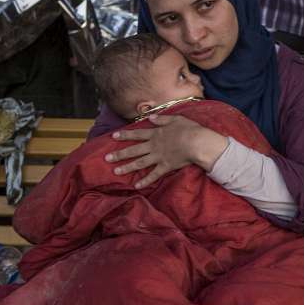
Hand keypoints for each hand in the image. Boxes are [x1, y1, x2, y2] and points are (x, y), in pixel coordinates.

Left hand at [105, 115, 227, 188]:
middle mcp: (154, 146)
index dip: (125, 135)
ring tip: (116, 172)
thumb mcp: (175, 119)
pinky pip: (153, 175)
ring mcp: (158, 157)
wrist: (197, 142)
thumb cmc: (189, 129)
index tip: (113, 136)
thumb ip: (162, 119)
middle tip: (107, 158)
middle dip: (119, 154)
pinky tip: (137, 186)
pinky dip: (145, 181)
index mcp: (156, 133)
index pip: (137, 134)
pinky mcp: (165, 166)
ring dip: (127, 167)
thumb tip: (151, 118)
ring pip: (139, 163)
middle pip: (134, 150)